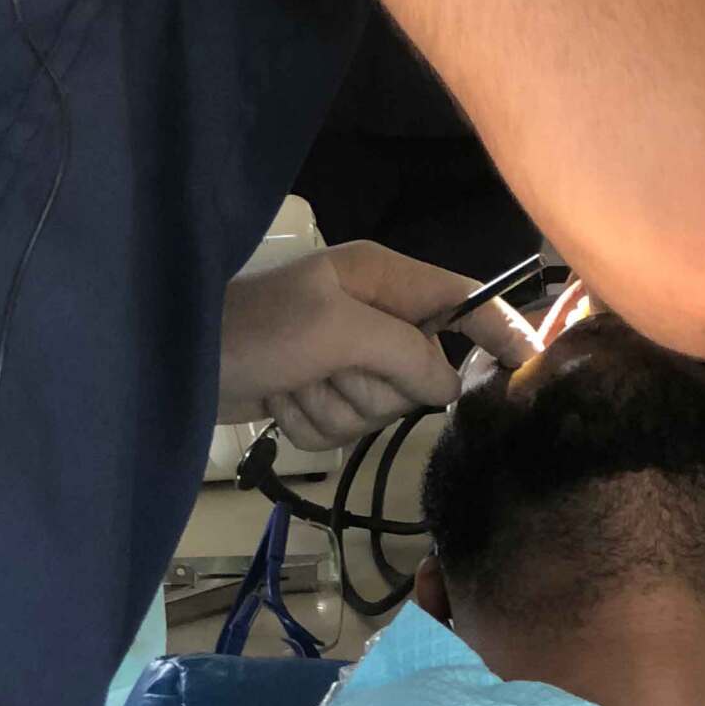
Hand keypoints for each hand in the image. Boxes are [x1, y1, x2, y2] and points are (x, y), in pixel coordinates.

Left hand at [218, 240, 538, 448]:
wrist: (174, 367)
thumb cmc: (258, 331)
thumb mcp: (336, 330)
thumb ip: (405, 352)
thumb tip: (448, 385)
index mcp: (382, 277)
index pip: (463, 299)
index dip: (500, 328)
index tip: (531, 364)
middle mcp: (372, 313)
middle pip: (424, 370)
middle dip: (379, 385)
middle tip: (333, 370)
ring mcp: (346, 355)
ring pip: (385, 406)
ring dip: (336, 407)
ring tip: (295, 385)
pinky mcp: (321, 393)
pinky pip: (347, 427)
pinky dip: (312, 424)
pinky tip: (281, 403)